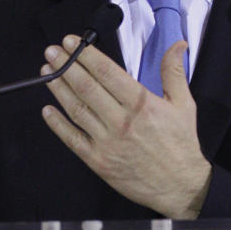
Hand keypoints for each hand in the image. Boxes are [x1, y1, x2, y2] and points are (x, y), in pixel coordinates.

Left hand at [40, 36, 210, 218]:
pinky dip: (58, 124)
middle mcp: (122, 121)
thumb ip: (174, 72)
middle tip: (52, 52)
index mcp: (141, 103)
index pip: (107, 72)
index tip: (71, 43)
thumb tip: (178, 45)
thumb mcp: (183, 104)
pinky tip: (48, 110)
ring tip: (47, 73)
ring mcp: (107, 142)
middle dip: (66, 66)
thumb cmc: (180, 146)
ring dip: (59, 89)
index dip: (85, 55)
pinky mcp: (98, 161)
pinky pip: (73, 139)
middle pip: (87, 87)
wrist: (180, 186)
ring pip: (77, 109)